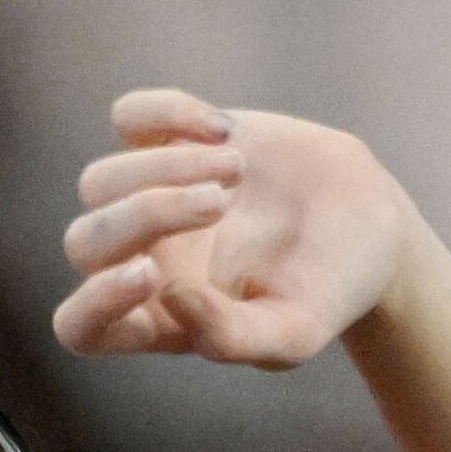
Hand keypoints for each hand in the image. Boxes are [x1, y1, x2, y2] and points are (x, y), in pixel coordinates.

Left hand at [52, 89, 419, 367]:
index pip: (81, 326)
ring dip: (167, 167)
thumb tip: (169, 297)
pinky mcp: (170, 140)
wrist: (369, 222)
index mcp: (156, 320)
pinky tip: (224, 131)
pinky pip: (129, 117)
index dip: (96, 302)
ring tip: (238, 170)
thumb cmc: (327, 290)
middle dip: (145, 215)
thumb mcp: (294, 333)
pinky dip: (169, 114)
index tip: (151, 272)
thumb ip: (230, 337)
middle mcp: (139, 259)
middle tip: (221, 203)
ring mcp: (147, 196)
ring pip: (99, 181)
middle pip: (83, 242)